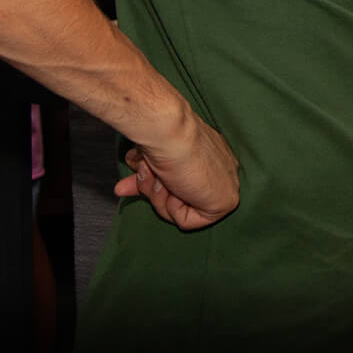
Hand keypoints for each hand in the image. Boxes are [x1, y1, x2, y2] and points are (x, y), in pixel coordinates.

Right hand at [112, 115, 239, 230]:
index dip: (151, 181)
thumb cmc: (161, 135)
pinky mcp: (225, 201)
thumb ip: (146, 174)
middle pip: (179, 193)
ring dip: (158, 194)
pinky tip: (173, 186)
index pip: (180, 177)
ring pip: (180, 208)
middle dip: (150, 188)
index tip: (130, 177)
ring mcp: (225, 183)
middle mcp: (219, 166)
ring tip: (152, 173)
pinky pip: (188, 220)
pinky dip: (172, 207)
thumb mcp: (151, 157)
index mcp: (207, 152)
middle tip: (141, 172)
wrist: (168, 131)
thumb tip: (126, 186)